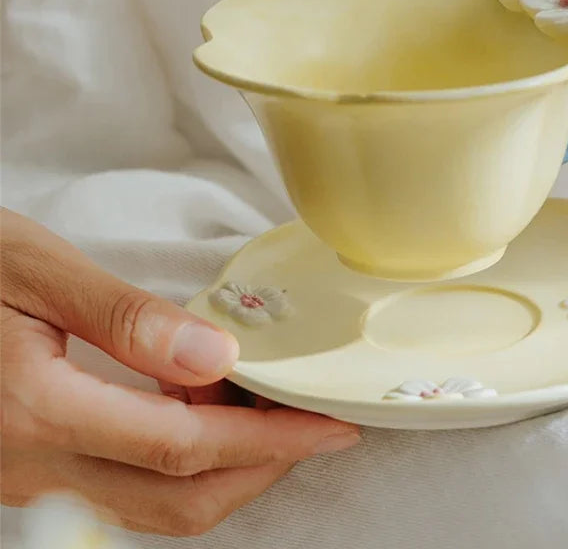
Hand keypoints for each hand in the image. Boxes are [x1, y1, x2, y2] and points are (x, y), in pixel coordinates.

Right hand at [0, 209, 359, 535]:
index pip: (185, 446)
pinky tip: (201, 407)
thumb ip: (124, 319)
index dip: (269, 440)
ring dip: (226, 469)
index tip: (328, 426)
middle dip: (262, 469)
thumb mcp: (34, 271)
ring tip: (270, 411)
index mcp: (39, 410)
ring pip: (152, 505)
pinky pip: (122, 485)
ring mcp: (28, 475)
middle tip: (315, 426)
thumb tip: (215, 359)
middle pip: (177, 500)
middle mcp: (34, 463)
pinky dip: (181, 460)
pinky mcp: (28, 466)